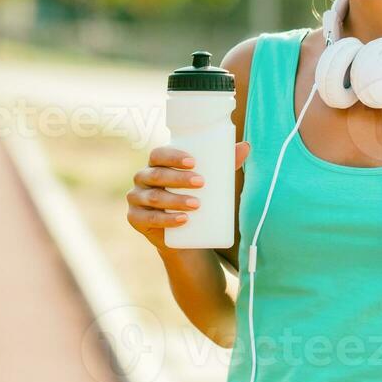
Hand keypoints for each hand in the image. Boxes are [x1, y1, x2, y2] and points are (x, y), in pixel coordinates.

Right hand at [126, 141, 250, 250]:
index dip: (173, 156)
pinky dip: (166, 220)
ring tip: (197, 204)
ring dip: (175, 200)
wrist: (182, 235)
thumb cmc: (194, 197)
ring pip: (154, 198)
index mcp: (156, 164)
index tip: (194, 161)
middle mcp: (142, 178)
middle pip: (156, 175)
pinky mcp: (136, 219)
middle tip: (202, 183)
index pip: (158, 154)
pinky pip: (149, 219)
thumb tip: (245, 146)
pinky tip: (182, 220)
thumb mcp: (208, 182)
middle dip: (179, 179)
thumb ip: (224, 164)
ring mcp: (136, 199)